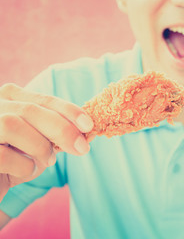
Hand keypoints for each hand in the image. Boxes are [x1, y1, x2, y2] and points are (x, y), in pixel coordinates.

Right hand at [0, 83, 92, 200]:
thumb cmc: (16, 162)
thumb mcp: (41, 144)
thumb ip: (58, 135)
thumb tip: (87, 133)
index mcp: (11, 99)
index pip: (43, 99)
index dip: (68, 110)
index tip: (88, 125)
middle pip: (30, 110)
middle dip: (62, 129)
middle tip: (81, 148)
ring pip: (12, 125)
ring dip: (39, 146)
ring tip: (47, 161)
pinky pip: (3, 154)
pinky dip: (23, 165)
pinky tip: (26, 171)